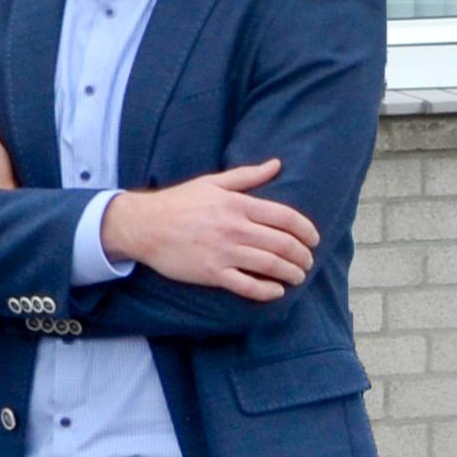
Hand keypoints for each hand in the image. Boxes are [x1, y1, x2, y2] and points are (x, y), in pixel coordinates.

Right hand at [100, 161, 320, 300]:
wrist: (142, 225)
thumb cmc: (177, 202)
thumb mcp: (212, 183)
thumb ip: (247, 176)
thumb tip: (276, 165)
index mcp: (238, 205)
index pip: (286, 218)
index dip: (306, 230)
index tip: (313, 239)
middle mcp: (235, 229)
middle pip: (283, 244)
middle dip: (302, 256)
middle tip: (307, 262)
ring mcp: (223, 252)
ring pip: (269, 265)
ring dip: (290, 273)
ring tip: (297, 276)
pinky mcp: (210, 272)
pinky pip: (246, 285)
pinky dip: (266, 290)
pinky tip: (276, 291)